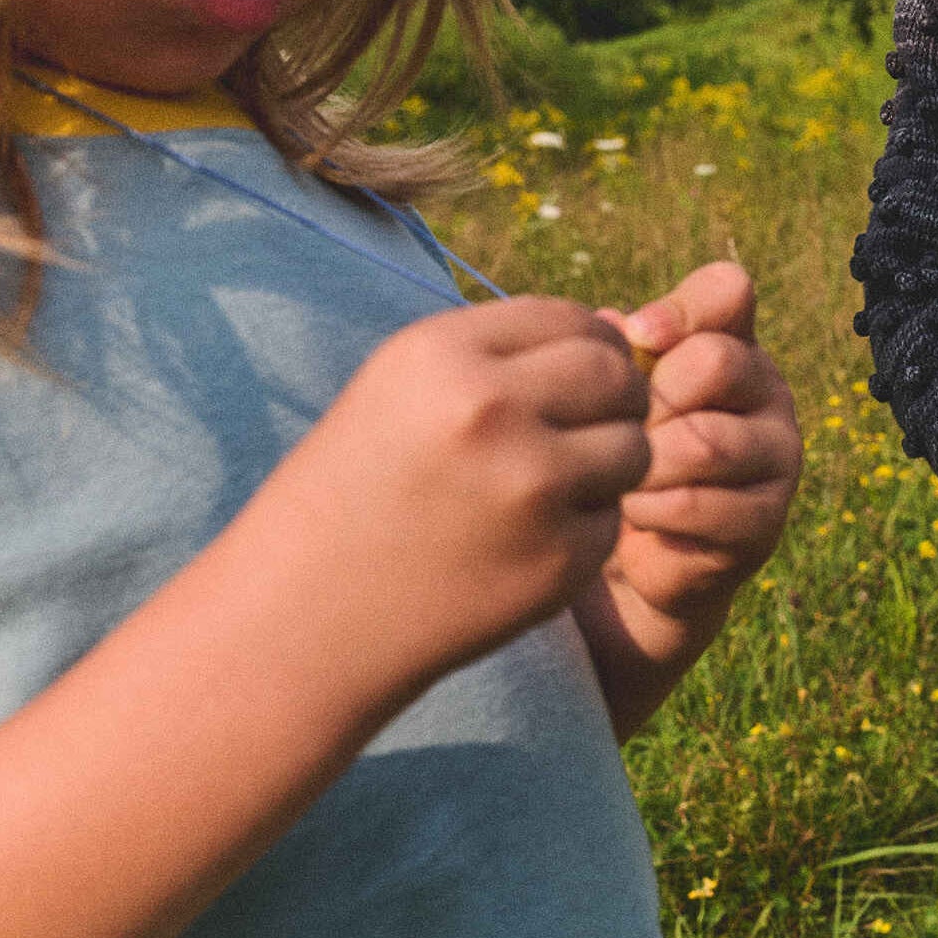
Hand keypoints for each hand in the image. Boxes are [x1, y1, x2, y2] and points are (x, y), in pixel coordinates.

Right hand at [261, 296, 651, 698]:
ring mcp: (531, 486)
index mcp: (441, 355)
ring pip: (634, 448)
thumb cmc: (353, 494)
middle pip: (615, 375)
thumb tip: (613, 327)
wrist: (303, 619)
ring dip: (611, 464)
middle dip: (616, 399)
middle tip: (586, 430)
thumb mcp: (399, 394)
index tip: (573, 377)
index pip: (568, 318)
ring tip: (551, 487)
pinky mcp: (559, 557)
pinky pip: (613, 520)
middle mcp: (490, 409)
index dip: (585, 345)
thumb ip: (498, 356)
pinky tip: (526, 543)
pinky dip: (586, 530)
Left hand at [594, 261, 803, 638]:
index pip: (727, 292)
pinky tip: (631, 513)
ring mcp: (778, 456)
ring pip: (705, 441)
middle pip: (716, 362)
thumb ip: (614, 353)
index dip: (676, 311)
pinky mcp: (766, 520)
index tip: (634, 341)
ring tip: (618, 475)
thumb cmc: (622, 450)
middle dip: (650, 399)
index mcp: (731, 343)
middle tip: (620, 429)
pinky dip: (649, 509)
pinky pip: (697, 505)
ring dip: (645, 462)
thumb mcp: (611, 394)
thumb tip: (614, 324)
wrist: (640, 550)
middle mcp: (767, 391)